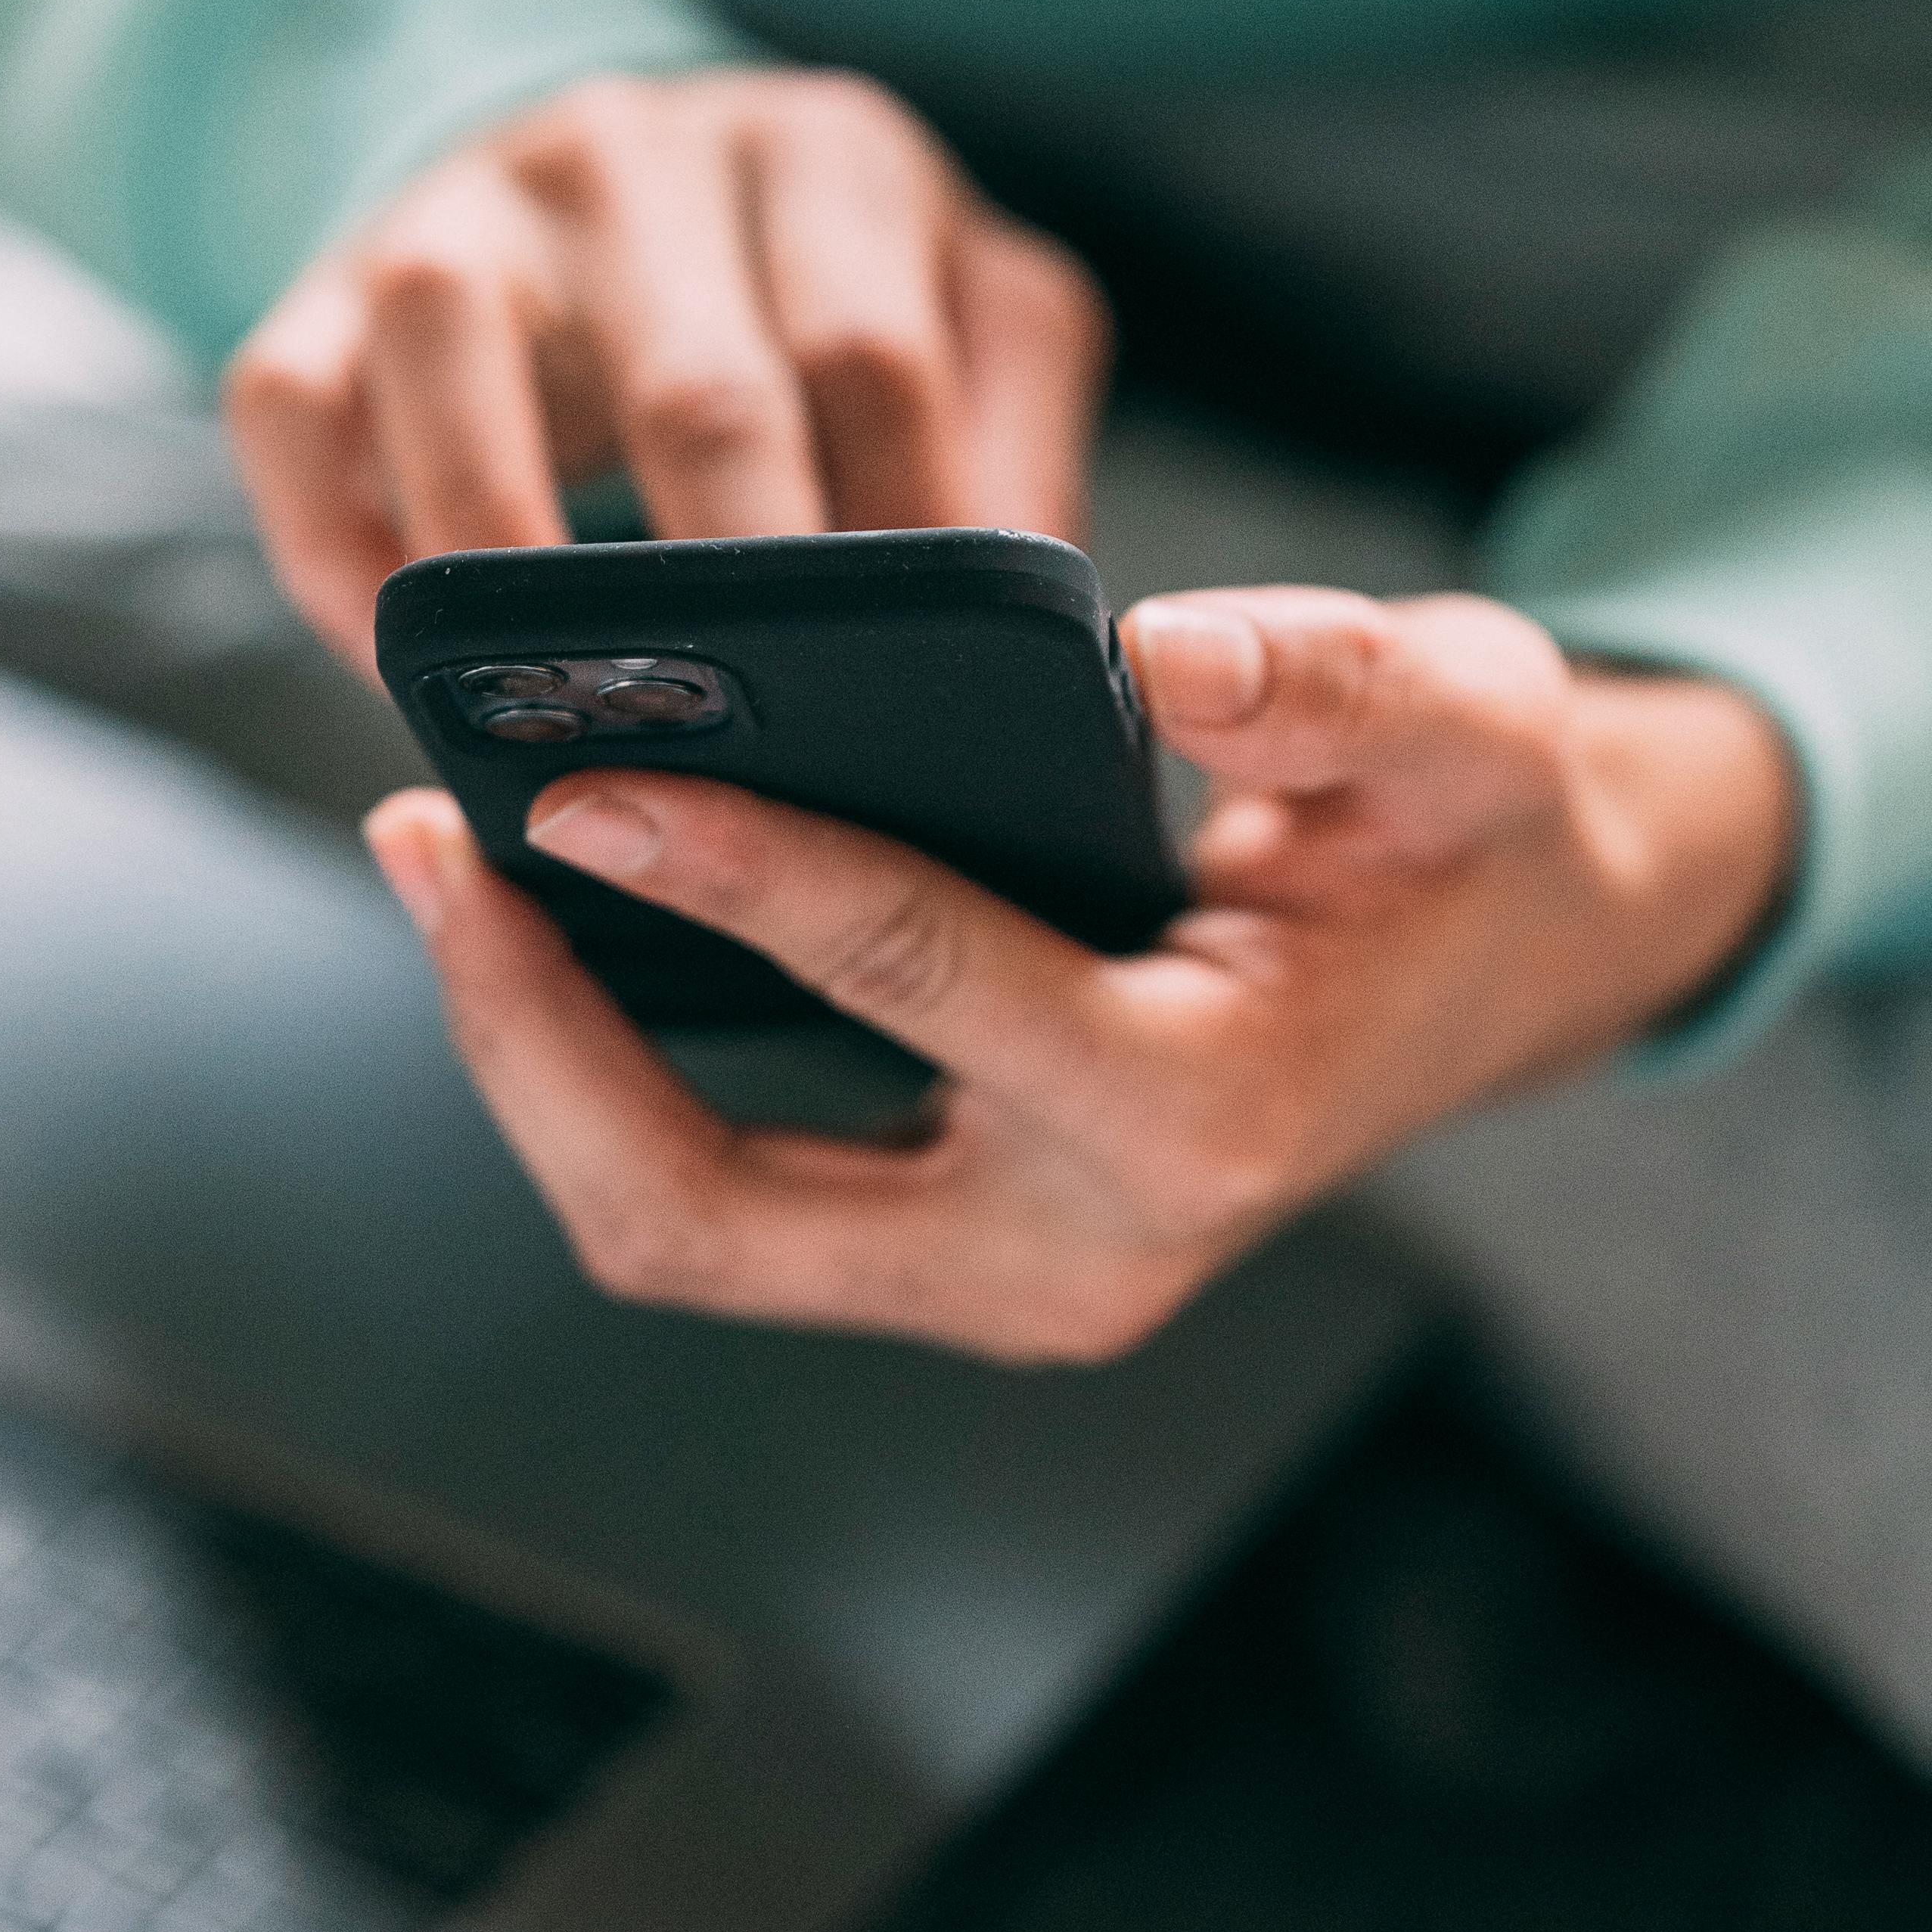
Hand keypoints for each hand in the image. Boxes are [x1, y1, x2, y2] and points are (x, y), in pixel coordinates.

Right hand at [225, 66, 1108, 670]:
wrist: (601, 182)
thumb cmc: (807, 303)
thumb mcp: (957, 326)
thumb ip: (1012, 453)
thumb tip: (1052, 656)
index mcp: (829, 156)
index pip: (874, 362)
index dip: (893, 552)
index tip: (907, 711)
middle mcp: (639, 148)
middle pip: (695, 383)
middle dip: (727, 598)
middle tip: (758, 767)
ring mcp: (467, 201)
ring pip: (457, 358)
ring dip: (504, 570)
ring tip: (559, 727)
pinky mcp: (324, 272)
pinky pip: (291, 405)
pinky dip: (337, 551)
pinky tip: (399, 665)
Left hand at [363, 586, 1798, 1360]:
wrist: (1503, 965)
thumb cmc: (1468, 832)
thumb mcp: (1470, 722)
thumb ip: (1344, 684)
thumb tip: (1169, 651)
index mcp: (1196, 1120)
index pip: (910, 982)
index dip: (731, 872)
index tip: (577, 777)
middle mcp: (1072, 1255)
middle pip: (708, 1210)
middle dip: (534, 1037)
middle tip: (427, 837)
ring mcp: (992, 1280)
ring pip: (677, 1228)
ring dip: (535, 1061)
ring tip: (445, 860)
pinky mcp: (935, 1252)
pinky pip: (712, 1198)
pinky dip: (600, 1072)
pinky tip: (540, 916)